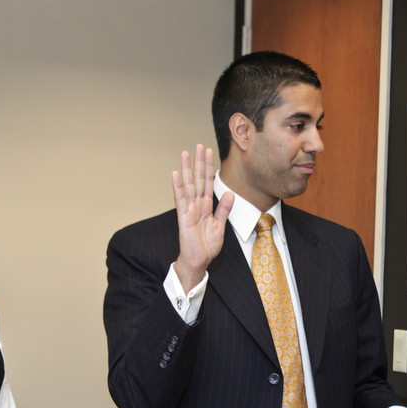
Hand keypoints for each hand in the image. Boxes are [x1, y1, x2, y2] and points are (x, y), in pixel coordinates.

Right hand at [173, 145, 232, 290]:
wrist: (199, 261)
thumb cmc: (207, 246)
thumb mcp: (220, 226)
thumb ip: (224, 209)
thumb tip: (230, 194)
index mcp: (206, 206)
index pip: (208, 183)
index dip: (209, 168)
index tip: (209, 153)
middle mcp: (196, 205)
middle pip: (198, 180)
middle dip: (199, 163)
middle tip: (199, 145)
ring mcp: (189, 210)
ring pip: (188, 186)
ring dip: (187, 169)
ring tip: (185, 153)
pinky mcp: (183, 218)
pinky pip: (180, 200)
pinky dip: (178, 187)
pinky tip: (176, 173)